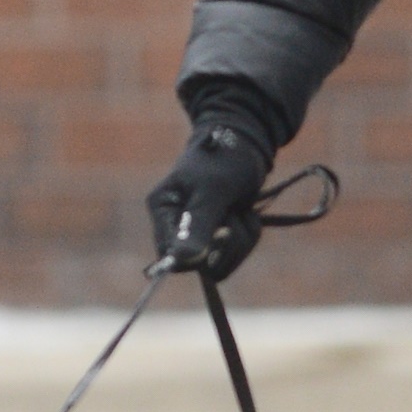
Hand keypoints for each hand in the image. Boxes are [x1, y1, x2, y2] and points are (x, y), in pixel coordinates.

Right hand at [146, 117, 270, 278]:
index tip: (223, 232)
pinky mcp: (217, 238)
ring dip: (241, 238)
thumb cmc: (225, 159)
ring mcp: (197, 234)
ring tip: (242, 208)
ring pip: (220, 263)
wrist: (248, 146)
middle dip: (226, 242)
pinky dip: (247, 236)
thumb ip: (198, 224)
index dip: (197, 255)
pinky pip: (234, 256)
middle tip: (235, 211)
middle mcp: (175, 226)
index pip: (169, 255)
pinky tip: (246, 213)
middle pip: (198, 264)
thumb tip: (183, 260)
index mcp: (162, 209)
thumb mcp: (213, 190)